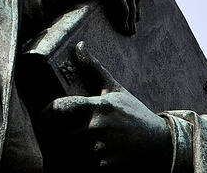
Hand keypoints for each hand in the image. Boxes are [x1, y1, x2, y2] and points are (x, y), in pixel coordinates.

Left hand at [39, 42, 172, 171]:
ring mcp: (101, 148)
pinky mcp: (105, 166)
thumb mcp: (115, 91)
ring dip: (71, 150)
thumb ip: (94, 69)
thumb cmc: (135, 115)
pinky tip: (92, 157)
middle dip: (61, 134)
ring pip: (71, 150)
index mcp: (97, 106)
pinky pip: (83, 165)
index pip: (59, 107)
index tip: (45, 116)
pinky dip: (84, 162)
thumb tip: (79, 46)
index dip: (47, 113)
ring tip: (81, 146)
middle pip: (61, 132)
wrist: (162, 145)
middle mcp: (97, 126)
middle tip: (65, 134)